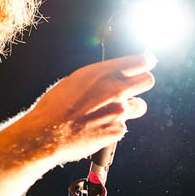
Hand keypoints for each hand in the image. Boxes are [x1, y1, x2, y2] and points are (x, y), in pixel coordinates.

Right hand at [22, 53, 156, 164]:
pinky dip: (114, 126)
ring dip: (130, 107)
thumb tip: (108, 77)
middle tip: (132, 87)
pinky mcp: (118, 130)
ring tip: (111, 112)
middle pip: (147, 80)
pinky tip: (98, 127)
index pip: (139, 61)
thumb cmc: (54, 108)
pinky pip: (124, 126)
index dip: (145, 62)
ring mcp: (119, 111)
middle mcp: (115, 89)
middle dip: (142, 82)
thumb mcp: (73, 81)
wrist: (47, 134)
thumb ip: (97, 78)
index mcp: (102, 73)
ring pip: (140, 106)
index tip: (147, 63)